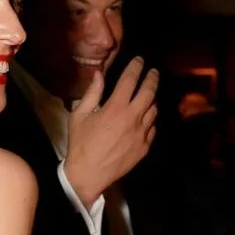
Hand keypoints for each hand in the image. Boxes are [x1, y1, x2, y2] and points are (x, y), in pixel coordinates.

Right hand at [63, 56, 157, 209]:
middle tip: (153, 72)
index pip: (131, 80)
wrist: (88, 174)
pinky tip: (145, 118)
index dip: (136, 67)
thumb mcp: (80, 115)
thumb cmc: (80, 144)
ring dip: (152, 99)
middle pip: (149, 92)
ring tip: (149, 95)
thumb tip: (99, 74)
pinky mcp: (144, 147)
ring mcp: (141, 133)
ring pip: (154, 110)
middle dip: (152, 78)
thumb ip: (92, 92)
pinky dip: (150, 119)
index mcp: (116, 107)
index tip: (139, 60)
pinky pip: (152, 128)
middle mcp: (132, 118)